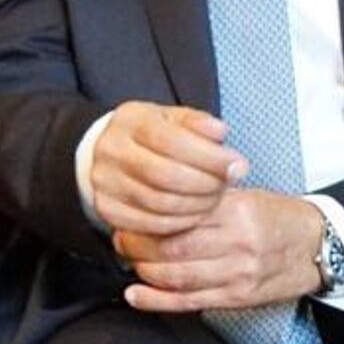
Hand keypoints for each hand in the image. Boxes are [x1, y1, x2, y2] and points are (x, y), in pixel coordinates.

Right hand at [90, 101, 247, 235]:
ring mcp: (104, 182)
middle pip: (163, 174)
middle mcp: (110, 151)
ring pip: (158, 202)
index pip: (170, 140)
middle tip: (227, 185)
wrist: (111, 153)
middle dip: (205, 183)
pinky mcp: (107, 209)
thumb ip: (198, 123)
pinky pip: (149, 224)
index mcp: (129, 121)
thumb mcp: (174, 119)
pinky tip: (195, 214)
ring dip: (196, 205)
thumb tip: (220, 133)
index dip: (209, 157)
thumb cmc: (153, 135)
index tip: (239, 166)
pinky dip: (179, 223)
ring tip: (214, 198)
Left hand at [116, 188, 323, 311]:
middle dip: (136, 246)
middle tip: (121, 239)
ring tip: (130, 261)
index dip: (145, 219)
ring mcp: (237, 275)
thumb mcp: (246, 196)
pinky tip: (135, 294)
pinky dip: (155, 301)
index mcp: (237, 212)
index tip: (128, 215)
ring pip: (175, 277)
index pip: (179, 216)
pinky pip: (188, 302)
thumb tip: (157, 197)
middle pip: (171, 249)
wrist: (318, 247)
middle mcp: (238, 244)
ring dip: (142, 271)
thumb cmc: (276, 218)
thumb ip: (206, 199)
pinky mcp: (237, 298)